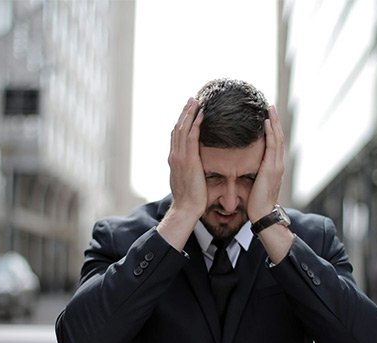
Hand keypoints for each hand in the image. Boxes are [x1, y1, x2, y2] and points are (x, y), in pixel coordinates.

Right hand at [167, 97, 205, 218]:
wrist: (186, 209)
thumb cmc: (190, 199)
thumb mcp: (188, 180)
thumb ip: (190, 170)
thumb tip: (197, 166)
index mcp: (174, 160)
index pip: (176, 135)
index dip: (182, 121)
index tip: (188, 111)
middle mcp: (174, 155)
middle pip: (178, 128)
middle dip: (185, 112)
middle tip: (192, 99)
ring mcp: (180, 157)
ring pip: (183, 129)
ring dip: (190, 113)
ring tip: (196, 101)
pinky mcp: (188, 160)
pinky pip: (191, 137)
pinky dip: (196, 124)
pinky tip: (202, 115)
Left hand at [247, 105, 284, 222]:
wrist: (262, 214)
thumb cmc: (256, 201)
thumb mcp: (255, 183)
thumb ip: (253, 172)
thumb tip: (245, 165)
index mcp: (274, 166)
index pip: (274, 142)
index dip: (272, 128)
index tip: (267, 115)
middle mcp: (278, 163)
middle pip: (278, 136)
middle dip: (275, 120)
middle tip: (270, 105)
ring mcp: (277, 165)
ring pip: (277, 138)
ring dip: (274, 122)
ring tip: (270, 108)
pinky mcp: (272, 168)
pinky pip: (272, 146)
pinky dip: (271, 133)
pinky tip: (267, 122)